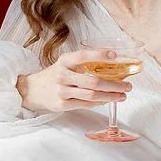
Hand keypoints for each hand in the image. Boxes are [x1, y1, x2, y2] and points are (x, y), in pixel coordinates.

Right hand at [17, 47, 135, 114]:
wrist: (32, 90)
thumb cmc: (54, 75)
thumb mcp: (65, 64)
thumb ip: (83, 64)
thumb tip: (112, 66)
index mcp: (64, 61)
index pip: (83, 55)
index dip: (99, 55)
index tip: (114, 56)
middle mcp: (62, 75)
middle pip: (93, 81)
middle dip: (114, 85)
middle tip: (128, 86)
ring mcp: (61, 91)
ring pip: (91, 95)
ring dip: (110, 96)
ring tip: (122, 95)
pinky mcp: (62, 105)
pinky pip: (85, 104)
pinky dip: (99, 102)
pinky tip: (108, 100)